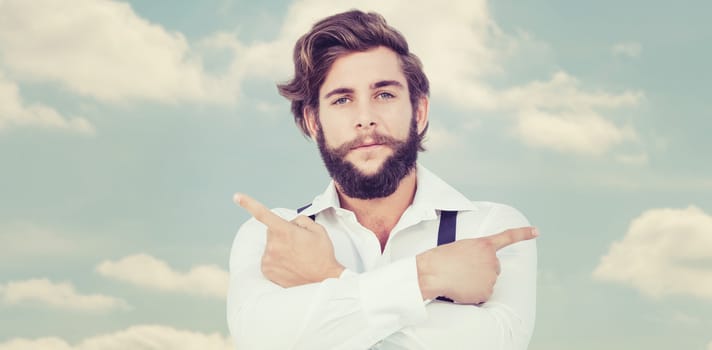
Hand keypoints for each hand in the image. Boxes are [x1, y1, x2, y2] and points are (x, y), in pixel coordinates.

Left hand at [234, 193, 344, 287]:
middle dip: (282, 234)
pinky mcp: (266, 270)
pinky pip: (268, 258)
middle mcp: (273, 245)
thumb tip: (290, 223)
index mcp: (284, 231)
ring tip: (297, 257)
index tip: (237, 197)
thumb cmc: (322, 255)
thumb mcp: (317, 229)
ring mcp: (268, 259)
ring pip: (271, 246)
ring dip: (280, 248)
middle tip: (299, 244)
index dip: (248, 204)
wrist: (324, 280)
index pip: (263, 214)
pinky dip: (277, 259)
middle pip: (272, 231)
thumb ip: (300, 220)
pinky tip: (290, 265)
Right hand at [416, 227, 537, 303]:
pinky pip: (481, 295)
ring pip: (487, 283)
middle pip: (494, 268)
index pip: (508, 237)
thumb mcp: (460, 248)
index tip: (537, 231)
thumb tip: (477, 272)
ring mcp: (490, 276)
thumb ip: (475, 254)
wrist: (432, 273)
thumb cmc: (440, 259)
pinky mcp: (486, 292)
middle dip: (483, 271)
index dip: (523, 233)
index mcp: (484, 245)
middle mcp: (492, 260)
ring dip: (476, 283)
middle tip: (463, 271)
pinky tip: (460, 289)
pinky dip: (472, 295)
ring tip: (458, 279)